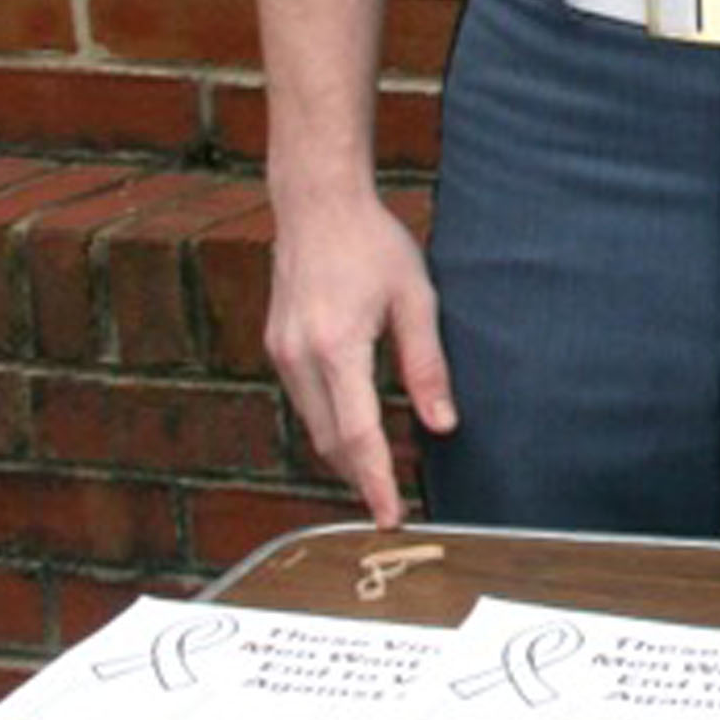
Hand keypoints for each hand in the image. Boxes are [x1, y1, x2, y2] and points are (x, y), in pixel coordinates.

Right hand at [261, 189, 457, 526]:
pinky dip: (329, 424)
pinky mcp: (276, 346)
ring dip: (344, 454)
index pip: (357, 434)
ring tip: (380, 475)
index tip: (390, 517)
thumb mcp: (416, 299)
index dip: (376, 481)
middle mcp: (298, 356)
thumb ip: (428, 366)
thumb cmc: (373, 243)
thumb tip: (443, 426)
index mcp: (336, 346)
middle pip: (329, 442)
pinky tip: (357, 429)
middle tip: (393, 506)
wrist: (315, 202)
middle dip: (360, 477)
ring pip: (313, 426)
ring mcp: (281, 352)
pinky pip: (304, 402)